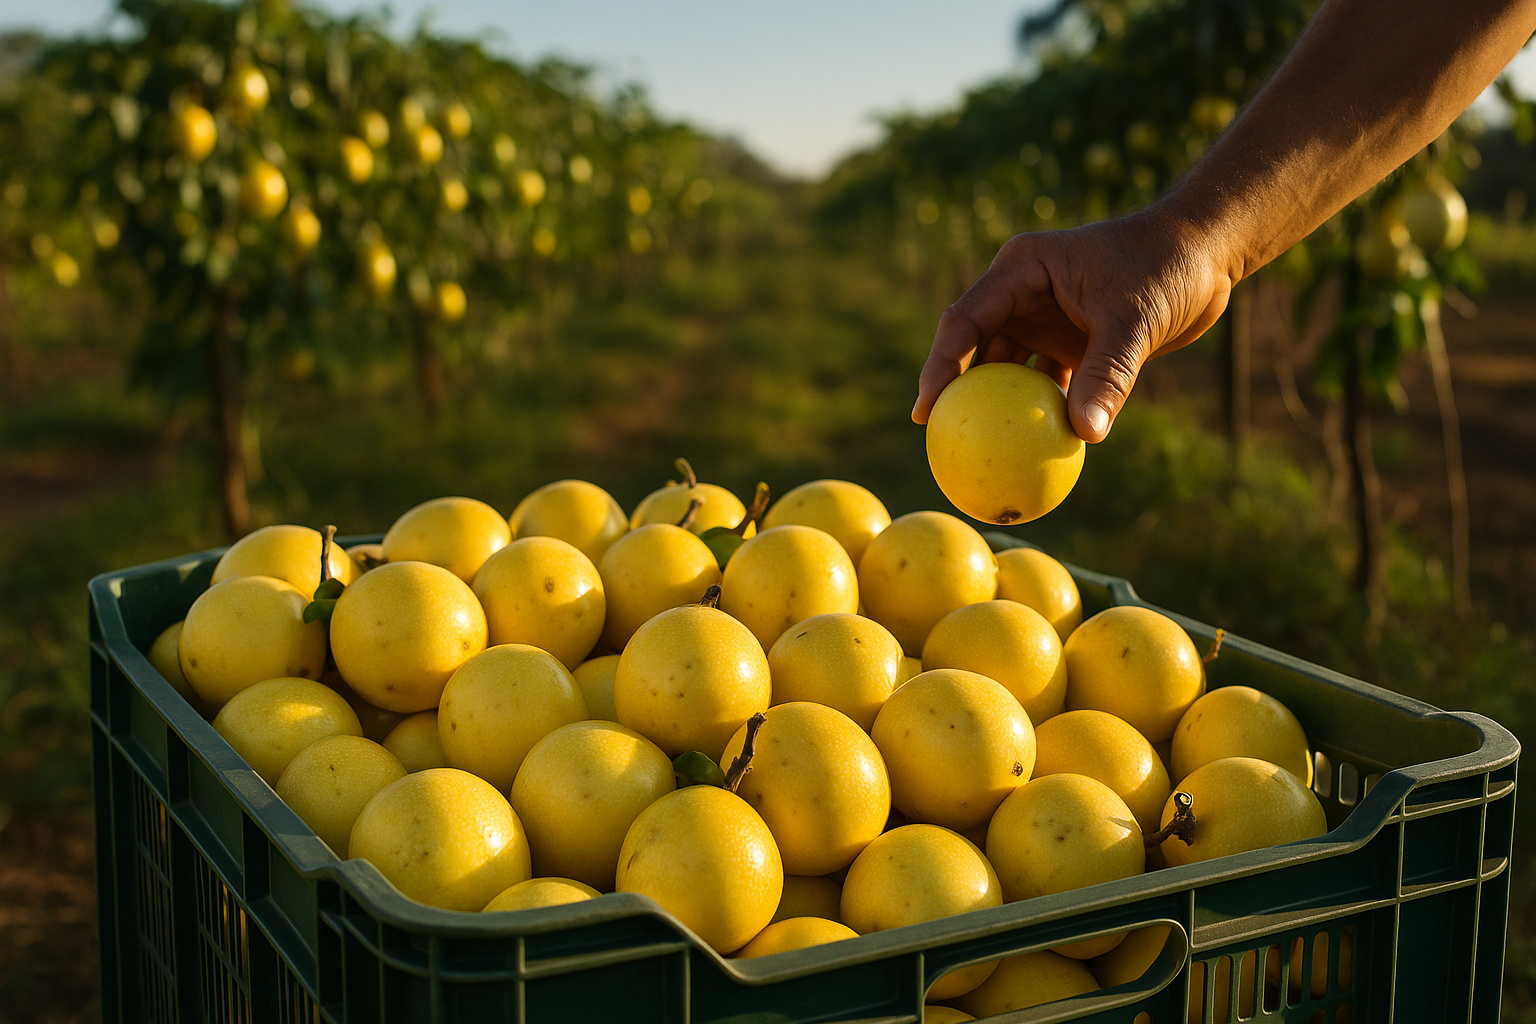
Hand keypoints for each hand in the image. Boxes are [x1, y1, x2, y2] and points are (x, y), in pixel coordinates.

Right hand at [911, 207, 1235, 441]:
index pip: (966, 320)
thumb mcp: (1134, 319)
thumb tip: (1084, 436)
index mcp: (1023, 271)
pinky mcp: (1069, 341)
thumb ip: (1106, 375)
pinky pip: (1045, 383)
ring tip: (979, 454)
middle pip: (976, 348)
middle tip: (939, 441)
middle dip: (956, 394)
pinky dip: (1039, 413)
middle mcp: (1024, 293)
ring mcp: (1045, 318)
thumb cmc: (1167, 267)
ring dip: (998, 408)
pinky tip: (1032, 452)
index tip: (926, 411)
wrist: (1208, 254)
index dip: (941, 366)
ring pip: (1008, 370)